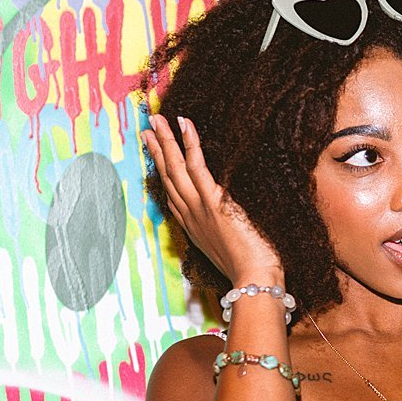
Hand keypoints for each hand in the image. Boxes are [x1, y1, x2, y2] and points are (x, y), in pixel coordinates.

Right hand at [144, 114, 283, 282]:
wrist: (253, 281)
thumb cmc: (251, 270)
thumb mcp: (231, 250)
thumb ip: (227, 232)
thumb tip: (234, 220)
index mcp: (194, 227)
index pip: (173, 194)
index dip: (163, 172)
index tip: (157, 155)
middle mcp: (191, 215)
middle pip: (168, 176)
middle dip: (157, 150)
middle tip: (148, 128)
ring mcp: (199, 207)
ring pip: (176, 167)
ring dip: (165, 140)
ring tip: (157, 119)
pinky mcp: (213, 200)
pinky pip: (196, 165)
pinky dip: (189, 143)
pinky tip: (184, 124)